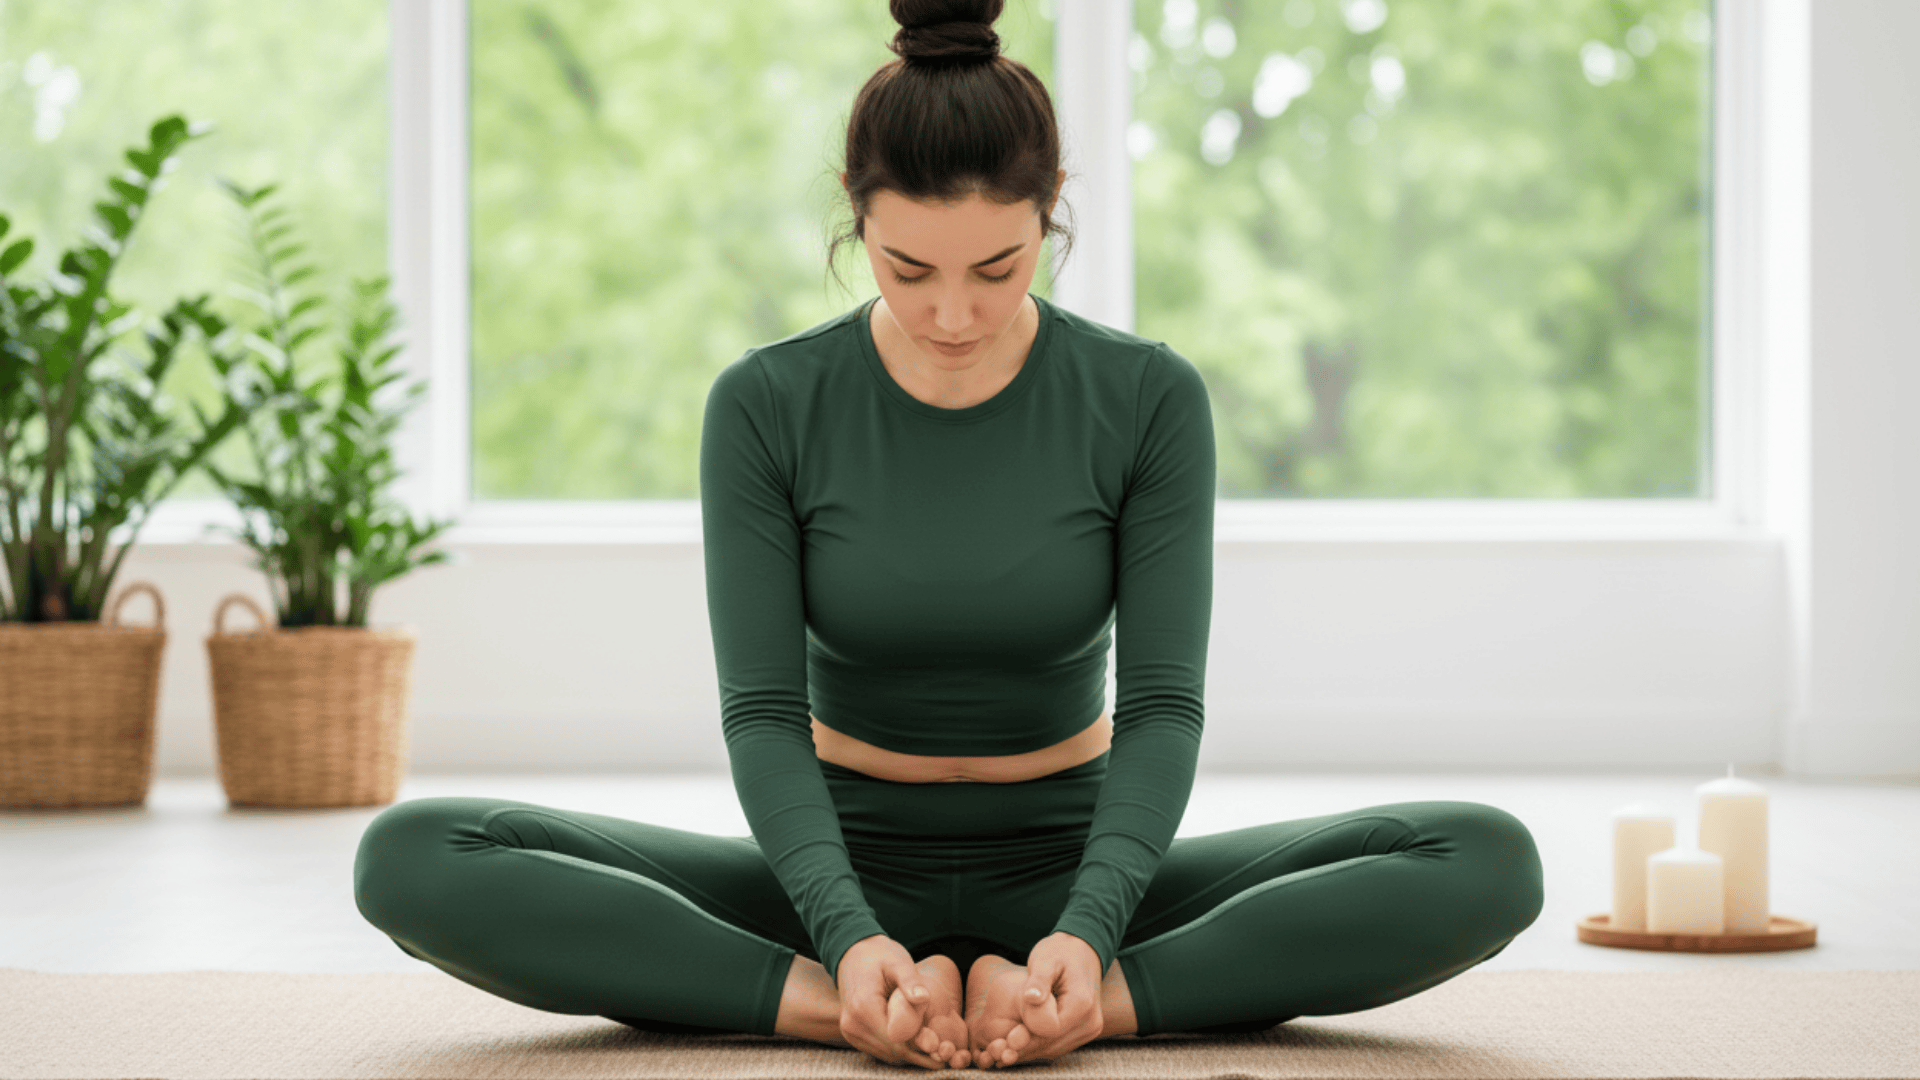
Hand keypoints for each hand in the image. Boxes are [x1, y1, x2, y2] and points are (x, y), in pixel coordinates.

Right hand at [836, 935, 968, 1068]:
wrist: (853, 953)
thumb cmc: (879, 954)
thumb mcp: (898, 961)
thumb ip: (910, 980)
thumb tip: (924, 998)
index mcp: (863, 1007)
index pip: (896, 1039)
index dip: (920, 1042)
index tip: (940, 1042)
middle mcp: (852, 1025)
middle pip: (892, 1050)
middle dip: (917, 1050)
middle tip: (941, 1047)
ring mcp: (850, 1032)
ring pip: (886, 1054)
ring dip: (909, 1051)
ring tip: (929, 1041)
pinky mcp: (852, 1034)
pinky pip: (879, 1049)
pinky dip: (898, 1047)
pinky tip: (913, 1037)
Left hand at [966, 933, 1104, 1067]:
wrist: (1082, 952)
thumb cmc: (1060, 952)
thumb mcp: (1046, 959)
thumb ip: (1038, 980)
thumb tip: (1030, 998)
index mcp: (1082, 1003)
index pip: (1050, 1030)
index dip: (1027, 1031)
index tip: (1007, 1033)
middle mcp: (1091, 1021)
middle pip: (1052, 1044)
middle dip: (1025, 1045)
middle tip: (997, 1048)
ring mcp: (1090, 1029)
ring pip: (1054, 1049)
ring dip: (1030, 1049)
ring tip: (1004, 1046)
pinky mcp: (1084, 1032)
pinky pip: (1058, 1045)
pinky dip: (1038, 1045)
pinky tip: (1019, 1040)